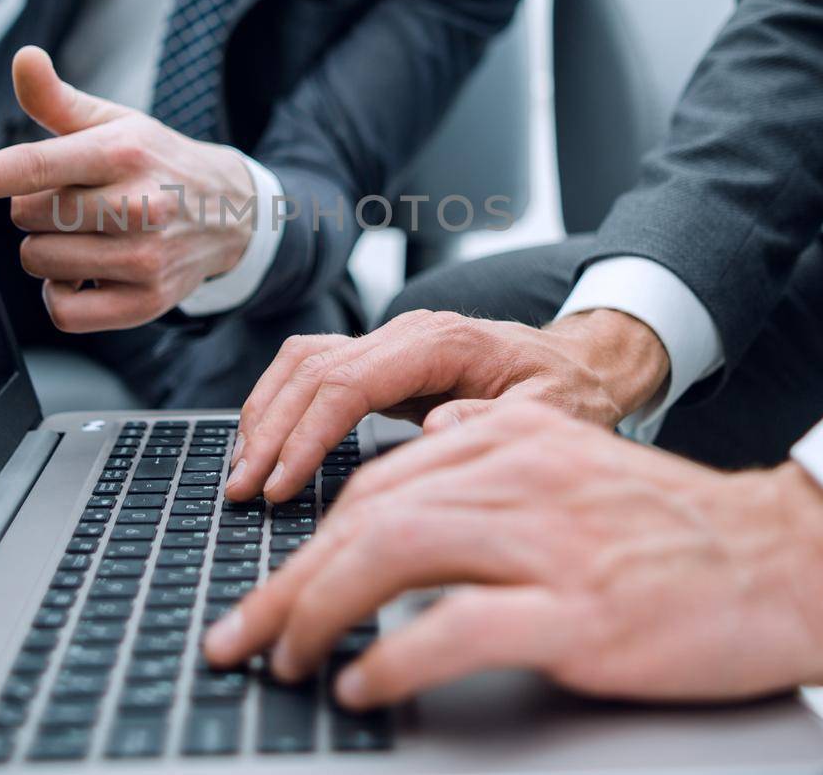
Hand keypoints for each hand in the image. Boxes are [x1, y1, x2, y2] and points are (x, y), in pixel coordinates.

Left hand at [0, 47, 255, 331]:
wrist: (232, 214)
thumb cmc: (156, 162)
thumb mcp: (114, 121)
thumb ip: (57, 98)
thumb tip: (23, 57)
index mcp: (120, 152)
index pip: (35, 165)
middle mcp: (138, 205)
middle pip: (27, 217)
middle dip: (36, 209)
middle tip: (77, 201)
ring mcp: (145, 257)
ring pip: (41, 262)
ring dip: (48, 250)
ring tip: (88, 236)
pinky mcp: (147, 302)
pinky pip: (63, 310)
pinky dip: (61, 294)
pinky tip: (89, 273)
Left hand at [204, 402, 822, 706]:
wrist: (797, 558)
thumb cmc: (685, 530)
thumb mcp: (581, 462)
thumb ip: (499, 449)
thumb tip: (421, 446)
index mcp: (514, 438)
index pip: (376, 486)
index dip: (309, 541)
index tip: (272, 591)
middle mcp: (521, 475)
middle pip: (365, 517)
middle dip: (287, 582)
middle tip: (241, 637)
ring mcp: (550, 540)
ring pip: (391, 555)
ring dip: (316, 612)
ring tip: (283, 660)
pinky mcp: (581, 609)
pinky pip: (457, 625)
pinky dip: (394, 657)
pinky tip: (363, 685)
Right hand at [225, 307, 669, 502]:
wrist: (581, 365)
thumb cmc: (569, 393)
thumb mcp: (553, 415)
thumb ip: (496, 420)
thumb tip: (434, 429)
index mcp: (443, 342)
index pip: (350, 381)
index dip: (307, 434)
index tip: (281, 484)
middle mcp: (407, 333)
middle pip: (314, 370)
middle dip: (272, 430)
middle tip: (244, 488)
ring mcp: (390, 344)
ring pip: (303, 362)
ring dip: (265, 414)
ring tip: (242, 472)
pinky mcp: (381, 361)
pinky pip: (314, 370)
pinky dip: (279, 403)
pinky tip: (263, 443)